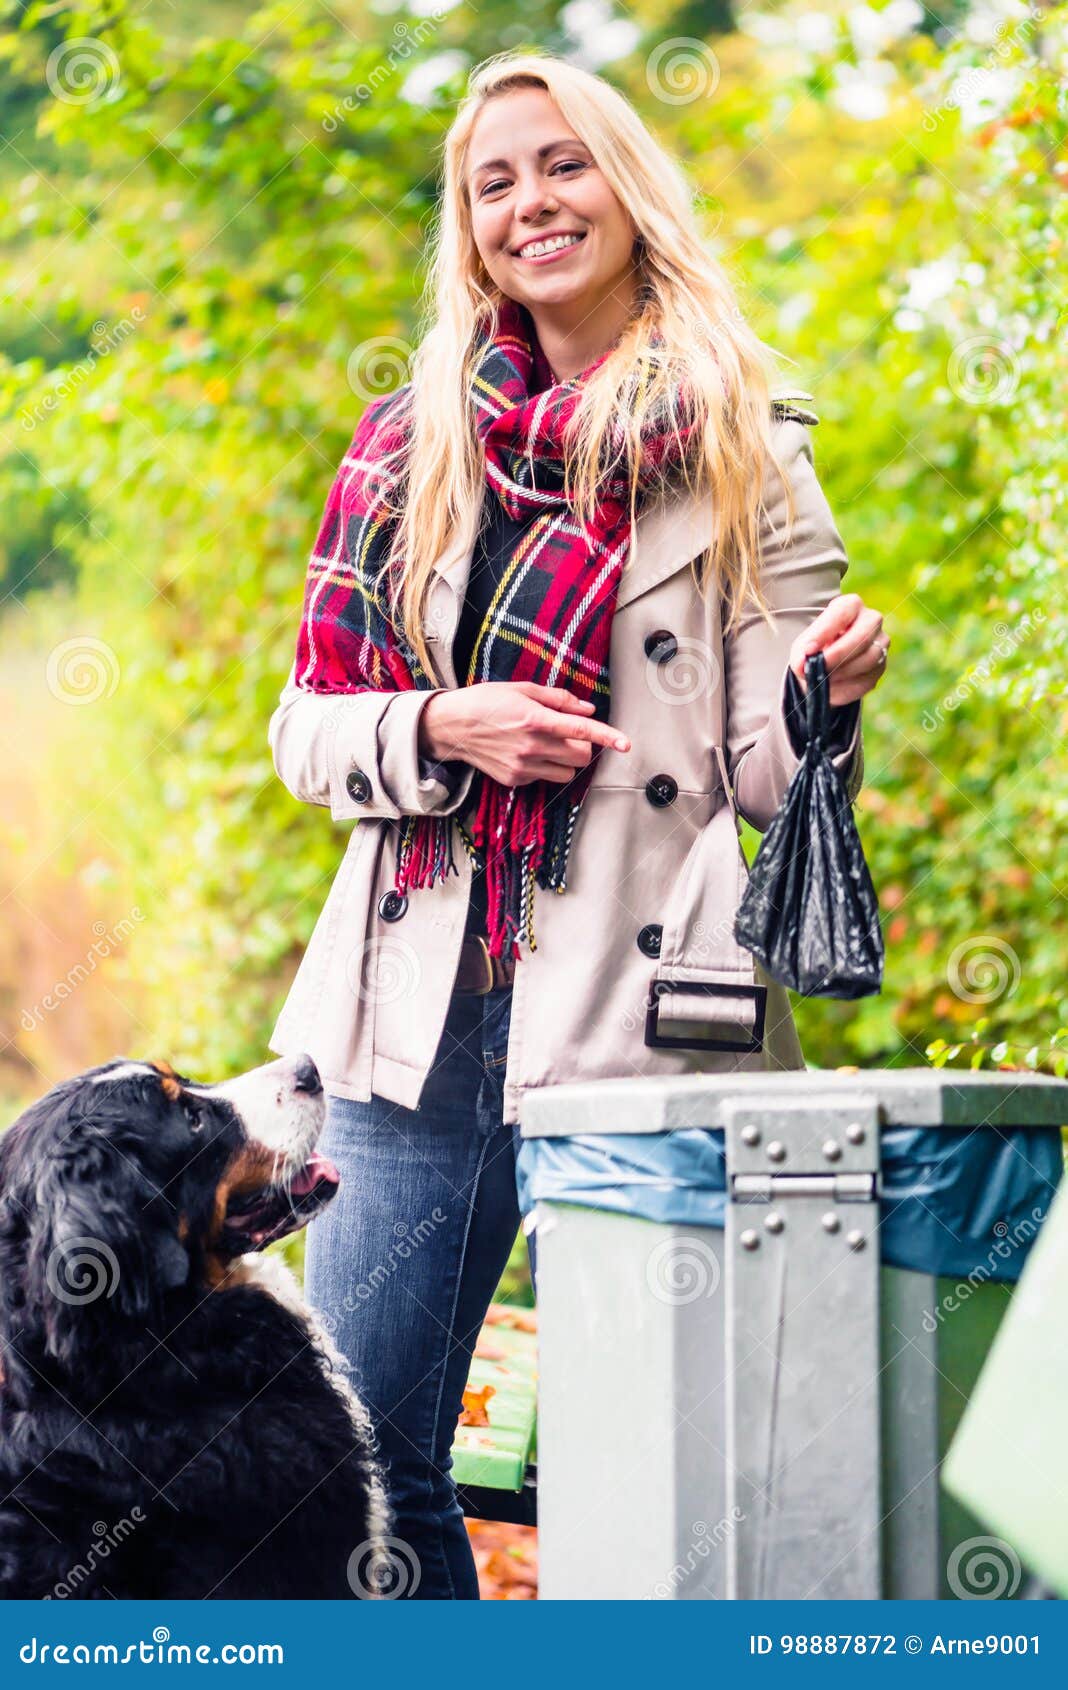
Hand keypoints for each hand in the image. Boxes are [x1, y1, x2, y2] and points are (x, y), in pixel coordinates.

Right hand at [419, 682, 629, 786]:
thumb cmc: (485, 702)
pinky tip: (527, 752)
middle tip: (568, 734)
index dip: (607, 737)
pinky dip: (545, 767)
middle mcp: (531, 746)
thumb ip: (558, 700)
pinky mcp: (514, 780)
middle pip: (581, 756)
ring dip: (567, 760)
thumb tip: (588, 710)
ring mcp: (523, 766)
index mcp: (534, 718)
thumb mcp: (521, 689)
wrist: (450, 727)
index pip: (581, 731)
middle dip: (583, 746)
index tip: (625, 744)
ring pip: (567, 773)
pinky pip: (545, 778)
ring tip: (548, 744)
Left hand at [789, 593, 888, 707]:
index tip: (808, 650)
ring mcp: (881, 644)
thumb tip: (803, 665)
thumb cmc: (817, 646)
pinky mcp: (881, 667)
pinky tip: (831, 689)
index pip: (842, 614)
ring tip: (821, 681)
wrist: (829, 661)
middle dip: (837, 656)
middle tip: (817, 670)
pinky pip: (867, 680)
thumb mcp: (804, 645)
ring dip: (841, 674)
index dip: (824, 633)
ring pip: (868, 660)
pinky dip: (846, 688)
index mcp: (851, 605)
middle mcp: (872, 620)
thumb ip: (802, 653)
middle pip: (862, 637)